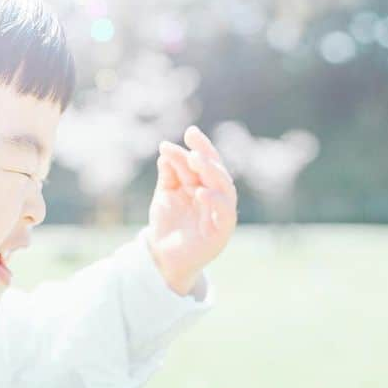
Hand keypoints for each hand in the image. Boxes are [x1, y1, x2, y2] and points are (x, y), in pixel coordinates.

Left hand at [148, 125, 237, 294]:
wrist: (162, 256)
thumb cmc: (167, 224)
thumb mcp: (164, 195)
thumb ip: (168, 176)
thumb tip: (166, 153)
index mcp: (203, 184)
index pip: (205, 161)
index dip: (200, 146)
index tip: (189, 131)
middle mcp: (215, 196)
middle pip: (216, 170)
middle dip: (206, 153)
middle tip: (192, 140)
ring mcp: (220, 213)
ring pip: (224, 188)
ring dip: (212, 172)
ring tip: (195, 159)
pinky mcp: (221, 231)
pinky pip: (224, 213)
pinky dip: (214, 201)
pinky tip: (200, 192)